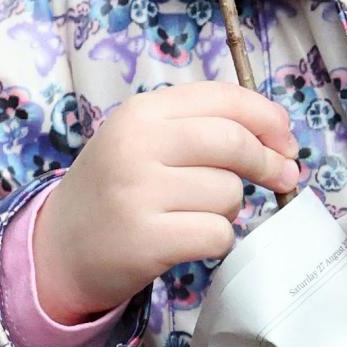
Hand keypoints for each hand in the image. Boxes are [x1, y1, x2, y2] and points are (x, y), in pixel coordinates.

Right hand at [31, 82, 301, 321]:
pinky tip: (188, 239)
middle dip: (268, 162)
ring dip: (228, 209)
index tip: (287, 141)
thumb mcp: (145, 142)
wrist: (59, 248)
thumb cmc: (116, 191)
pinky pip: (217, 234)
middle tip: (282, 178)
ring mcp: (139, 192)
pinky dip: (215, 240)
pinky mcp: (146, 239)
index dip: (268, 118)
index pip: (224, 99)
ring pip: (229, 194)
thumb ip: (204, 130)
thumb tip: (281, 143)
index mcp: (142, 112)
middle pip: (234, 143)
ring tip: (194, 214)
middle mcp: (138, 145)